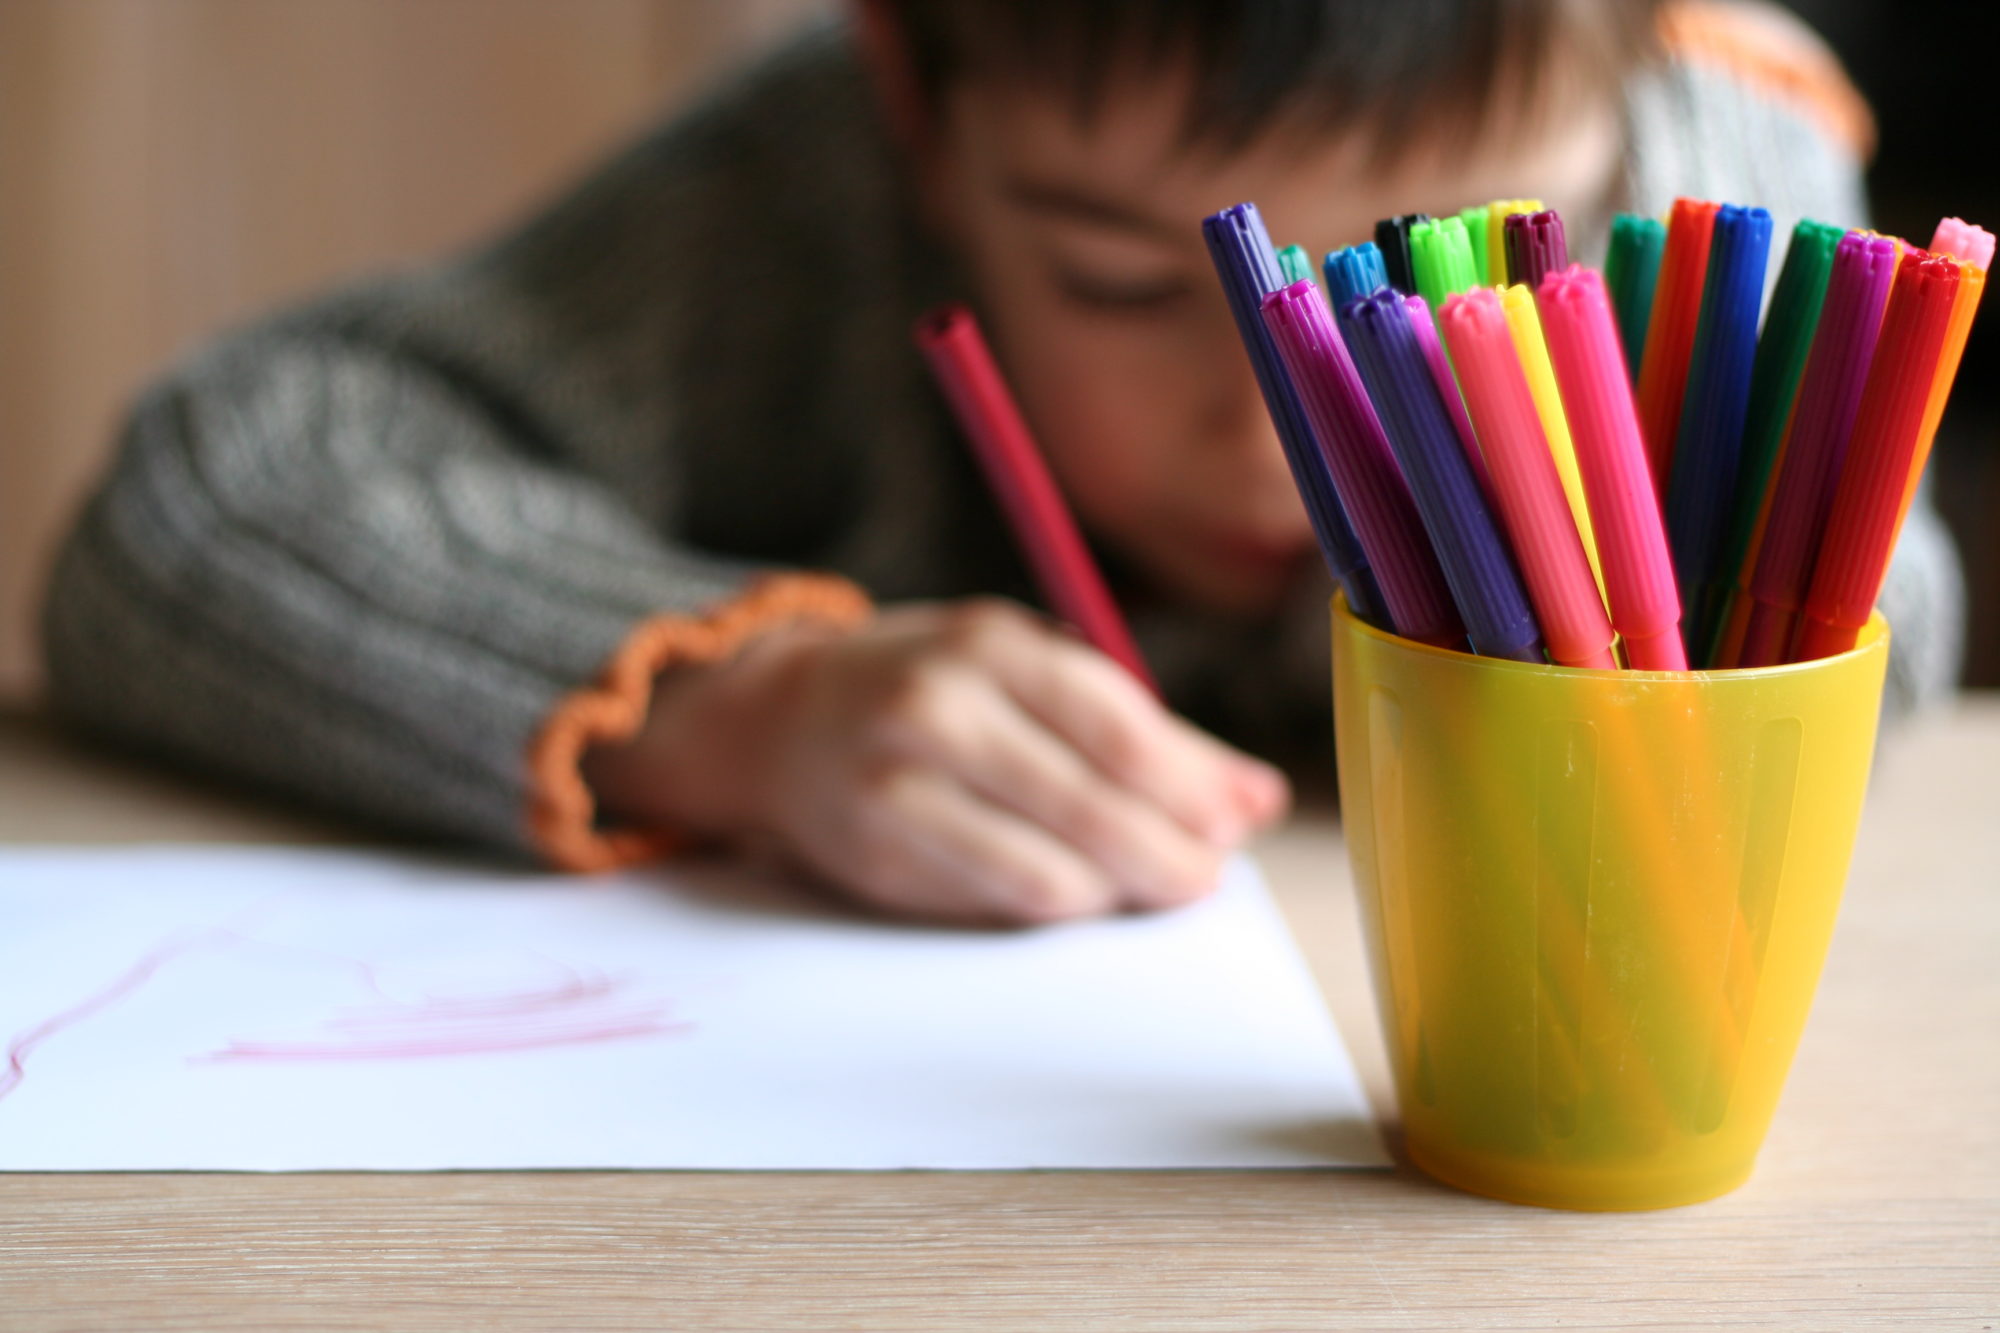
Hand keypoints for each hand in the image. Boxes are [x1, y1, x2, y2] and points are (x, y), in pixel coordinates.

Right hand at [583, 599, 1289, 925]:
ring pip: (1047, 877)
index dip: (1192, 789)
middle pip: (1092, 811)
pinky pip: (993, 905)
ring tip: (1139, 884)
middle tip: (1203, 879)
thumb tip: (1258, 800)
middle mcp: (936, 710)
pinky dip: (1051, 907)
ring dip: (1113, 893)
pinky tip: (1070, 889)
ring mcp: (895, 789)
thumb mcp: (1025, 670)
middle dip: (1170, 859)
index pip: (1119, 731)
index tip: (1241, 820)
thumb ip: (1140, 729)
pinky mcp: (874, 858)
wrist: (775, 719)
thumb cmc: (932, 688)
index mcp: (988, 645)